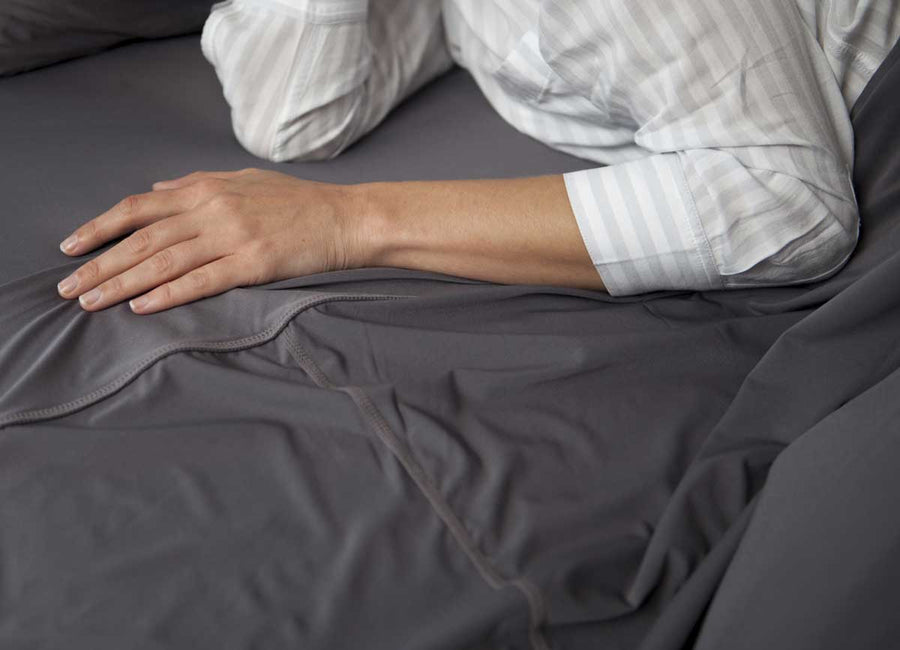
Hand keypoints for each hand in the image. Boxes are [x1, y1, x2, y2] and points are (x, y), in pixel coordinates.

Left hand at [56, 168, 367, 313]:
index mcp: (207, 188)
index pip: (138, 208)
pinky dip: (168, 294)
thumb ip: (199, 184)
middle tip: (68, 287)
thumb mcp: (245, 180)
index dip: (100, 227)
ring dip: (123, 283)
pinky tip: (142, 307)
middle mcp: (213, 209)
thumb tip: (158, 191)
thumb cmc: (300, 202)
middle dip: (100, 263)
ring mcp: (233, 236)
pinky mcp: (253, 263)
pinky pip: (201, 280)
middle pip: (141, 238)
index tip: (72, 247)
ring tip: (92, 302)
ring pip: (163, 261)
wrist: (347, 218)